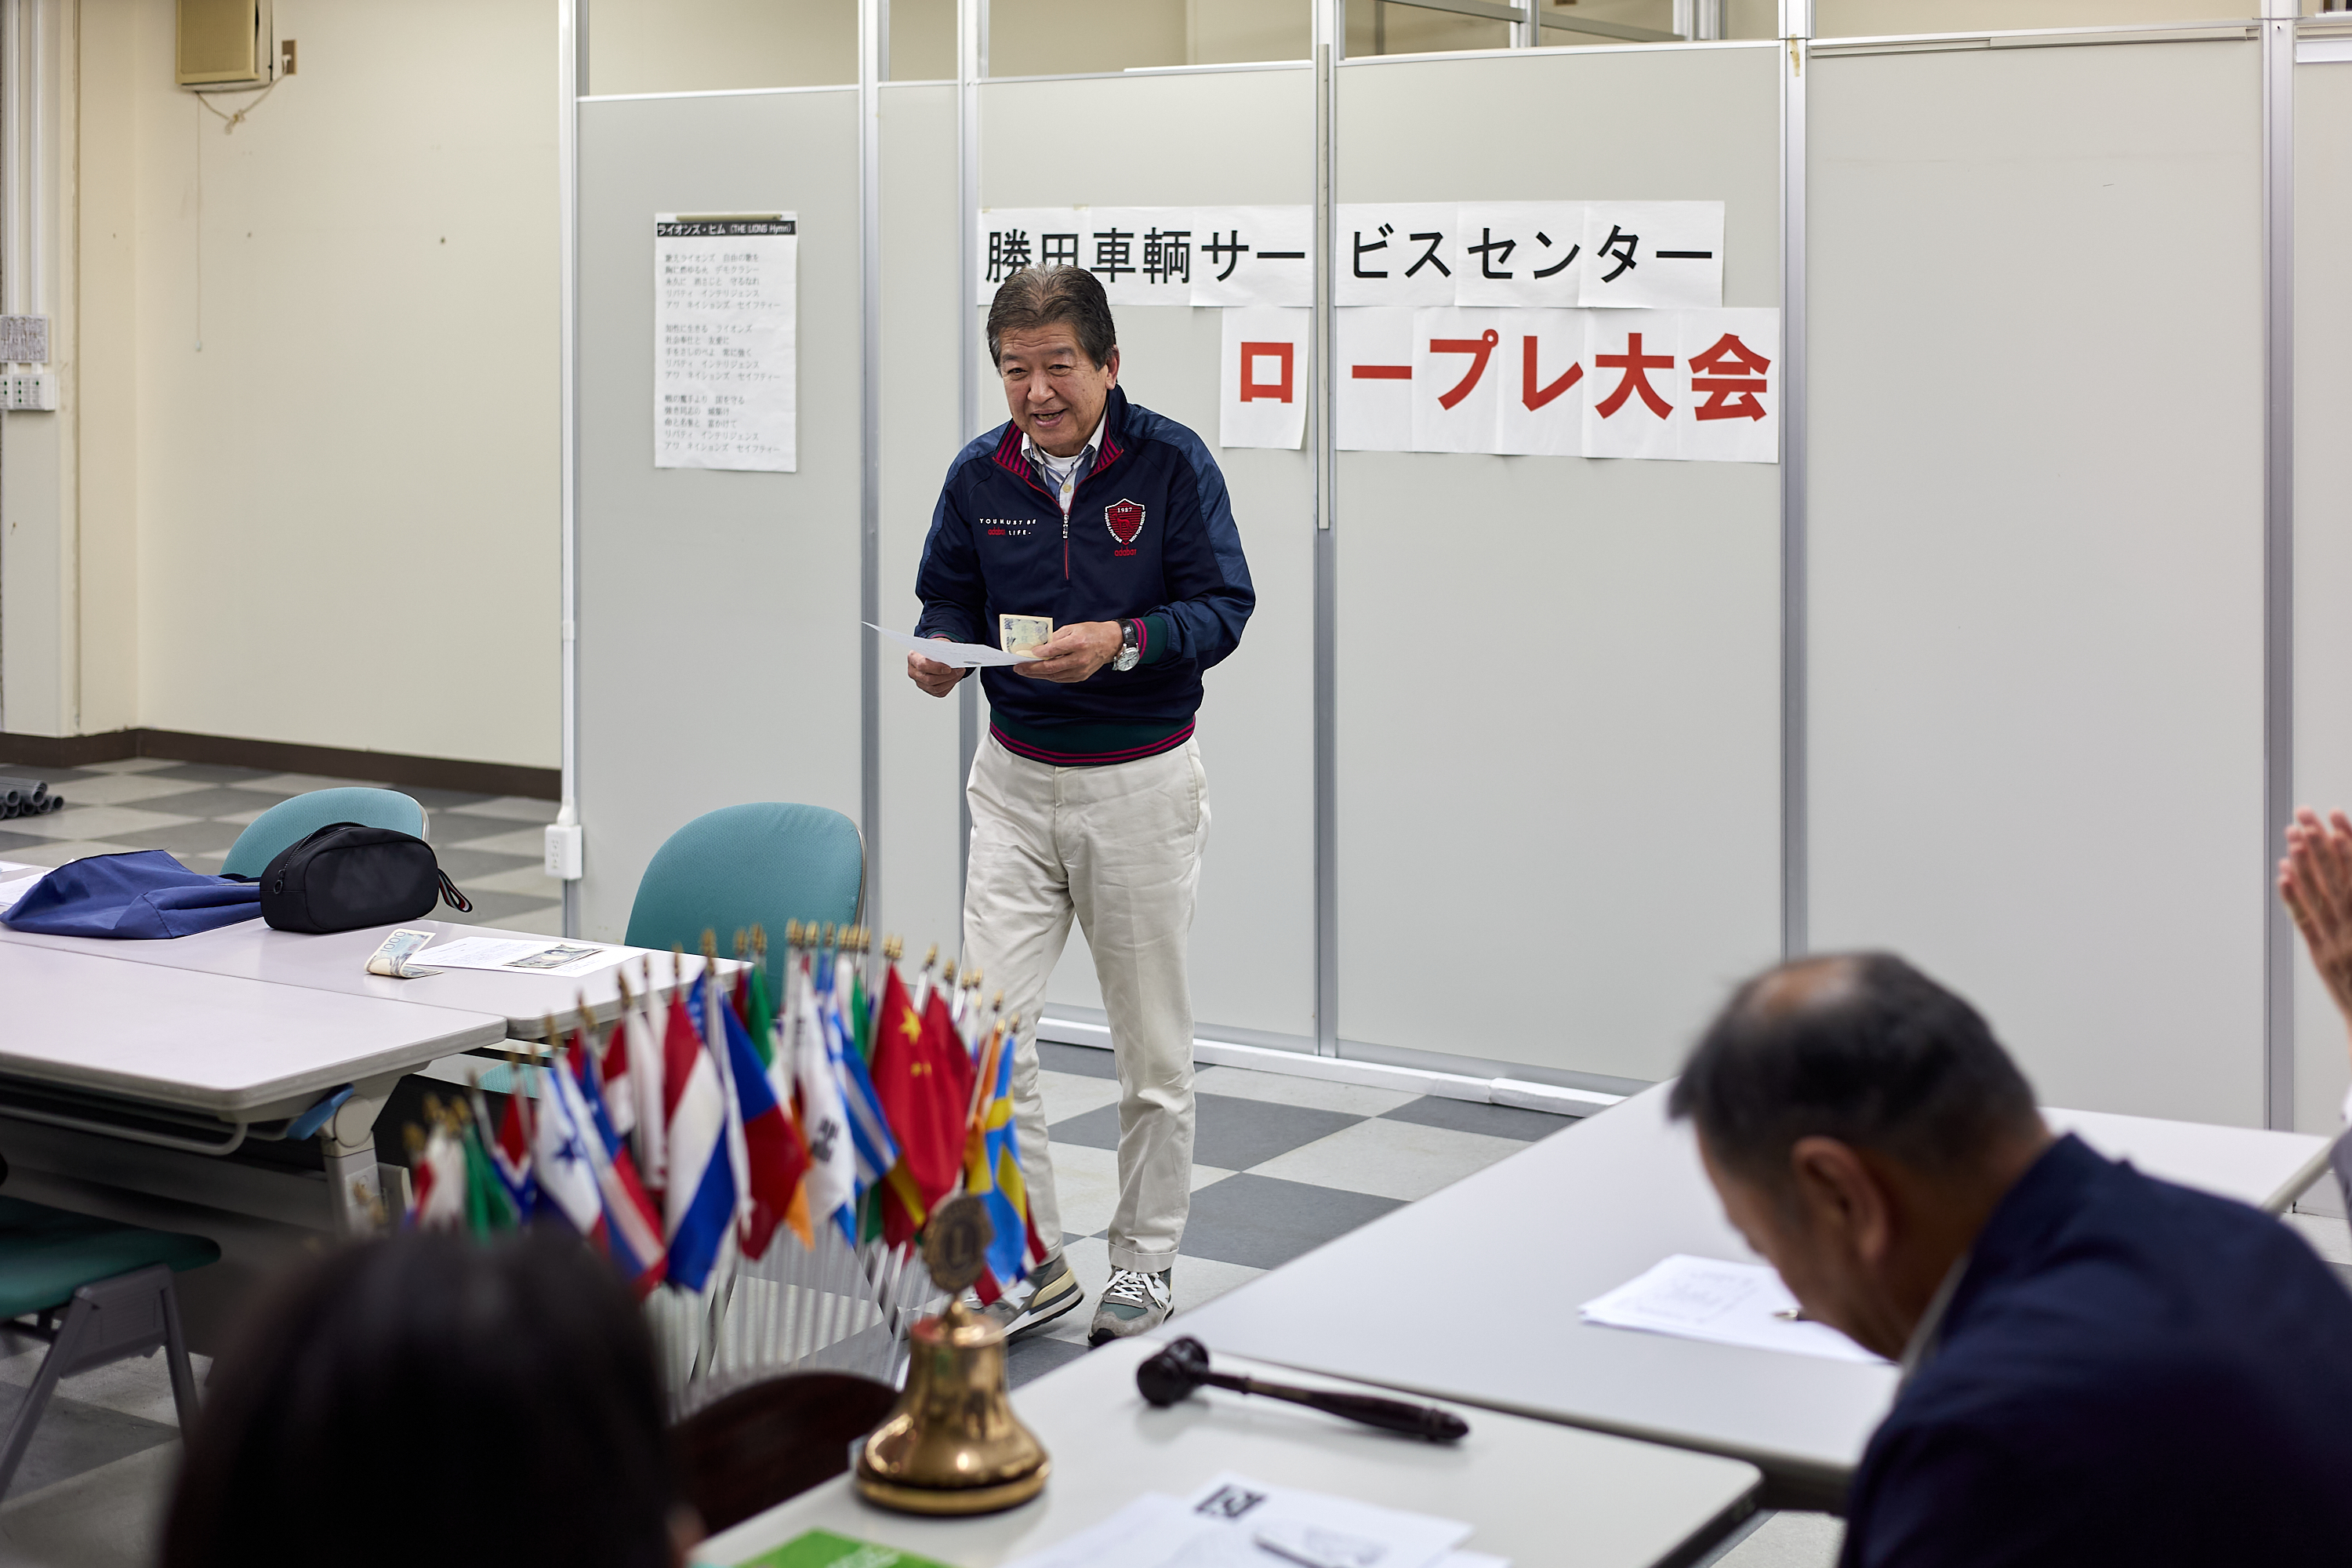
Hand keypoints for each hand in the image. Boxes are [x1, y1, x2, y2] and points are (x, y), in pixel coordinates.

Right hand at [907, 640, 967, 697]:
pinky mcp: (927, 689)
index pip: (922, 665)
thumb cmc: (935, 648)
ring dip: (950, 681)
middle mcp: (913, 671)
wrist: (934, 653)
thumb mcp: (938, 644)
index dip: (936, 668)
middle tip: (959, 670)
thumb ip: (943, 650)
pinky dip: (949, 685)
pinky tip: (955, 678)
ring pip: (935, 688)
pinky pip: (939, 692)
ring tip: (959, 673)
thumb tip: (955, 659)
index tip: (949, 668)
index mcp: (913, 657)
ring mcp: (919, 682)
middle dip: (947, 676)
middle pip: (929, 679)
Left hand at [1015, 621, 1123, 683]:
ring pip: (1054, 676)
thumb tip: (1040, 647)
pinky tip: (1040, 673)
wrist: (1111, 642)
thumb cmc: (1091, 632)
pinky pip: (1061, 679)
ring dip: (1038, 675)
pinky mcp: (1081, 676)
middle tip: (1018, 668)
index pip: (1053, 651)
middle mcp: (1079, 658)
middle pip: (1051, 667)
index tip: (1027, 654)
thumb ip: (1056, 637)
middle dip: (1032, 669)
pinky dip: (1049, 676)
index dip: (1038, 653)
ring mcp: (1081, 669)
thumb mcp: (1073, 628)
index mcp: (1077, 642)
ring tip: (1025, 672)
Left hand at [2280, 806, 2351, 1046]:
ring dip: (2303, 863)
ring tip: (2290, 835)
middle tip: (2303, 813)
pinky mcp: (2323, 959)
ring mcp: (2338, 945)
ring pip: (2317, 896)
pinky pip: (2305, 923)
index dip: (2349, 842)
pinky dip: (2293, 897)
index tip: (2336, 813)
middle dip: (2319, 842)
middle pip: (2335, 877)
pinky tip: (2282, 874)